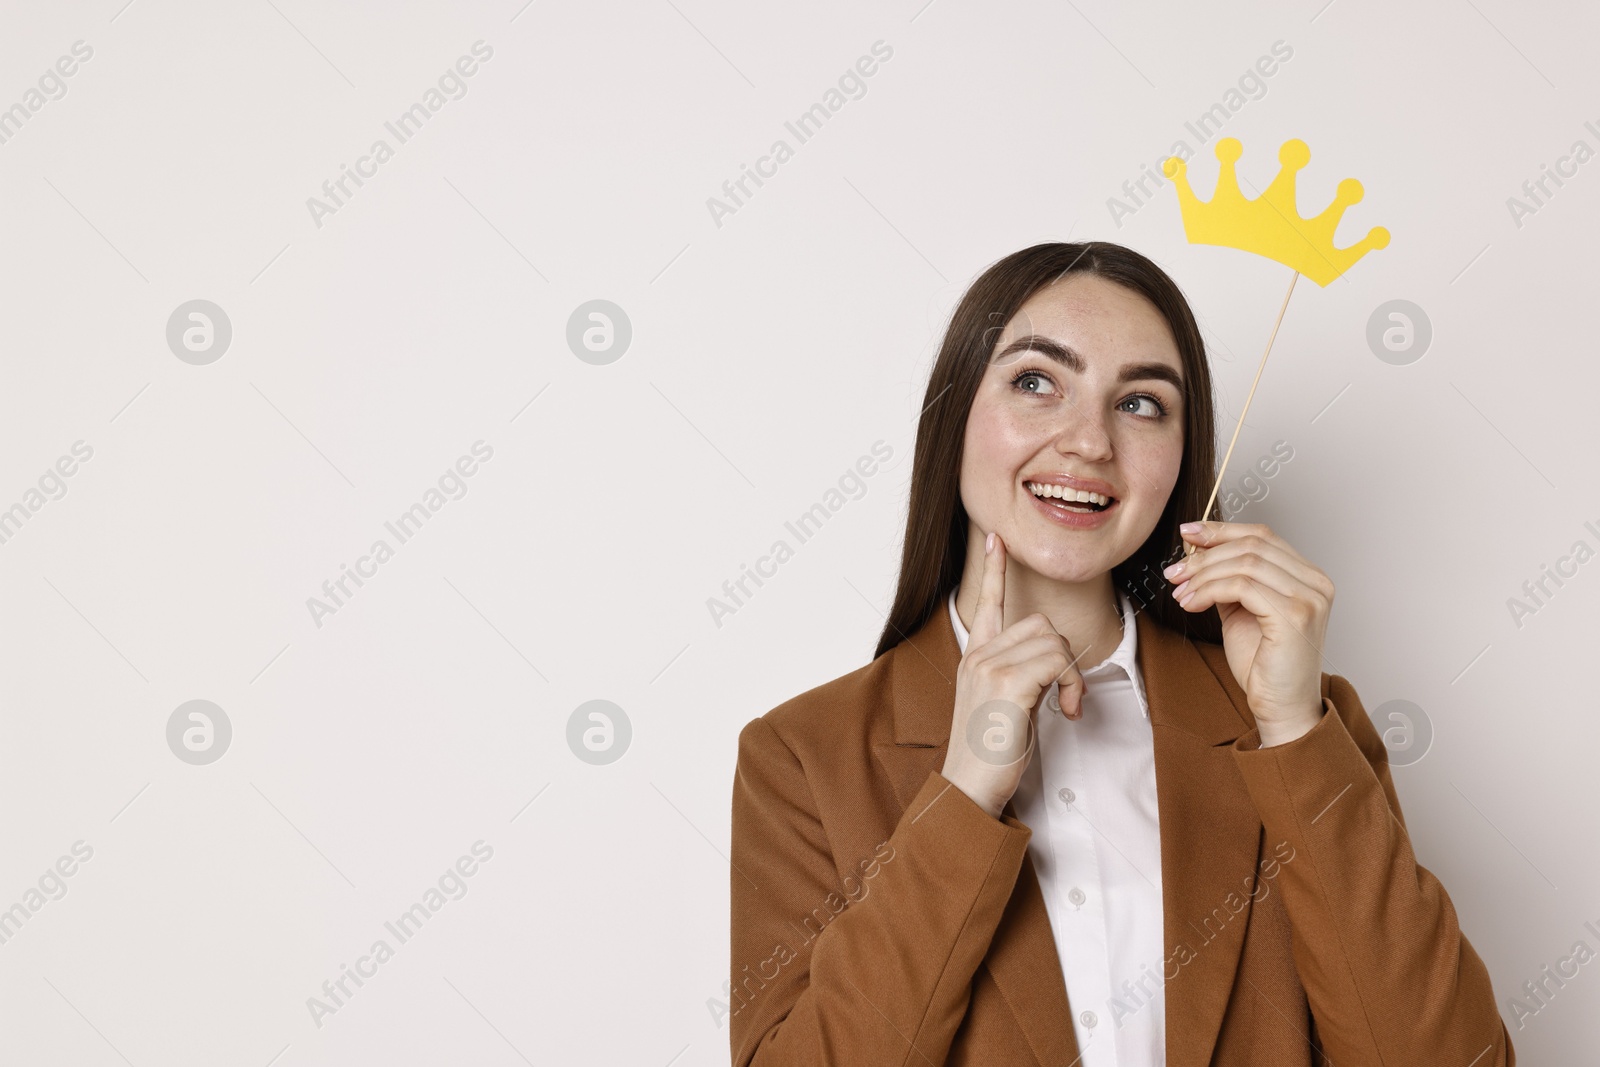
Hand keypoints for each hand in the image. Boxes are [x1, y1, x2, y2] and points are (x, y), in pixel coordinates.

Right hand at [940, 532, 1084, 818]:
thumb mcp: (1001, 706)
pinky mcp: (1007, 682)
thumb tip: (1053, 666)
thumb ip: (1017, 675)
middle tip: (1066, 697)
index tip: (996, 539)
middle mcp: (978, 655)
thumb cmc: (989, 756)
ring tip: (1064, 708)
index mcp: (974, 658)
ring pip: (1054, 640)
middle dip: (1064, 657)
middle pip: (1041, 623)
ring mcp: (989, 666)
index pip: (986, 603)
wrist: (969, 789)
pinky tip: (1065, 712)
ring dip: (1072, 676)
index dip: (994, 570)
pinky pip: (1059, 661)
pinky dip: (1072, 686)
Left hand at [1165, 521, 1331, 745]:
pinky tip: (1191, 604)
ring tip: (1180, 592)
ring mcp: (1309, 597)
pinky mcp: (1295, 615)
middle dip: (1206, 554)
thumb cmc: (1263, 665)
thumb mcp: (1241, 611)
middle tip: (1175, 572)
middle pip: (1252, 544)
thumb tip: (1198, 549)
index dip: (1222, 530)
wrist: (1282, 708)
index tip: (1187, 534)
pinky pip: (1242, 586)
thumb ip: (1230, 579)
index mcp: (1308, 577)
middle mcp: (1315, 582)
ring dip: (1203, 575)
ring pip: (1244, 563)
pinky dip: (1209, 590)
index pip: (1262, 535)